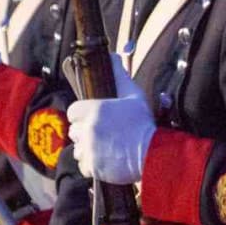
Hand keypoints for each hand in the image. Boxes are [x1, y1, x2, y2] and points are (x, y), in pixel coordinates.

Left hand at [66, 57, 152, 184]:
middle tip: (103, 134)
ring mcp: (89, 149)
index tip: (92, 118)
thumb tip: (113, 57)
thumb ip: (119, 76)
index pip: (72, 111)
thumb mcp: (133, 95)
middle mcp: (88, 128)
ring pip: (77, 148)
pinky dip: (92, 164)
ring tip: (106, 148)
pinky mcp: (92, 166)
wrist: (153, 154)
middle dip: (85, 132)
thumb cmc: (143, 124)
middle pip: (74, 130)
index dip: (81, 115)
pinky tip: (107, 160)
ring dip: (88, 149)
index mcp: (94, 109)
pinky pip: (83, 164)